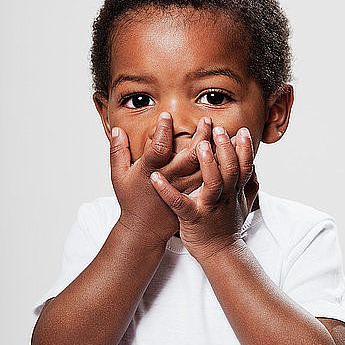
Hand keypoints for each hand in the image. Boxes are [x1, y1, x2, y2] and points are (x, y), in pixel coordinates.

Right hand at [110, 113, 210, 247]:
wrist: (144, 229)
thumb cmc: (131, 199)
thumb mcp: (118, 176)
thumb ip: (118, 152)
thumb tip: (118, 129)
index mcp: (150, 170)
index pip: (158, 147)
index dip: (163, 130)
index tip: (167, 115)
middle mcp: (170, 178)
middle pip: (190, 155)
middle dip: (200, 135)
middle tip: (206, 120)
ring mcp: (184, 188)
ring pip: (205, 167)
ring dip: (215, 150)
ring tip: (221, 133)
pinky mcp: (194, 195)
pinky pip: (210, 179)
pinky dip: (219, 166)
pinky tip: (226, 154)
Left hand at [150, 126, 255, 261]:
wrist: (220, 253)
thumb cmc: (227, 225)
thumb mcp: (244, 204)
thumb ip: (249, 183)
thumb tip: (255, 164)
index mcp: (235, 190)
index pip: (244, 166)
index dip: (244, 148)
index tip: (241, 130)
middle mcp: (225, 197)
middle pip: (231, 170)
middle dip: (226, 149)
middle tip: (218, 130)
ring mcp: (210, 207)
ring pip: (212, 184)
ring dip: (207, 164)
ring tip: (199, 145)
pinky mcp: (192, 218)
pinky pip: (179, 204)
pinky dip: (167, 191)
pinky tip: (155, 178)